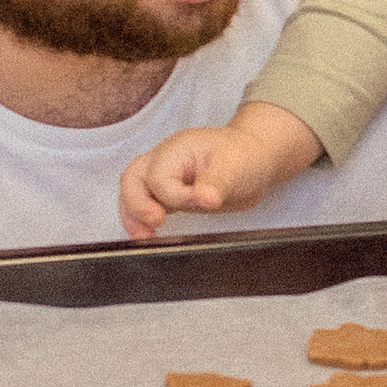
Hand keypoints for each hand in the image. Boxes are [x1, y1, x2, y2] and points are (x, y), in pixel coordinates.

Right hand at [120, 125, 255, 239]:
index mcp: (176, 149)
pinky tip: (148, 236)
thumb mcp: (235, 167)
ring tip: (145, 237)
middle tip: (155, 223)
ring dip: (133, 216)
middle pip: (132, 179)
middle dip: (137, 204)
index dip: (176, 195)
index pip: (160, 177)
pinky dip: (140, 221)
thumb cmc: (243, 156)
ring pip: (132, 193)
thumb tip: (205, 198)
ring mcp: (162, 177)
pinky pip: (144, 205)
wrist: (253, 160)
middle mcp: (163, 161)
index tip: (201, 202)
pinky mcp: (168, 195)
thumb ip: (216, 182)